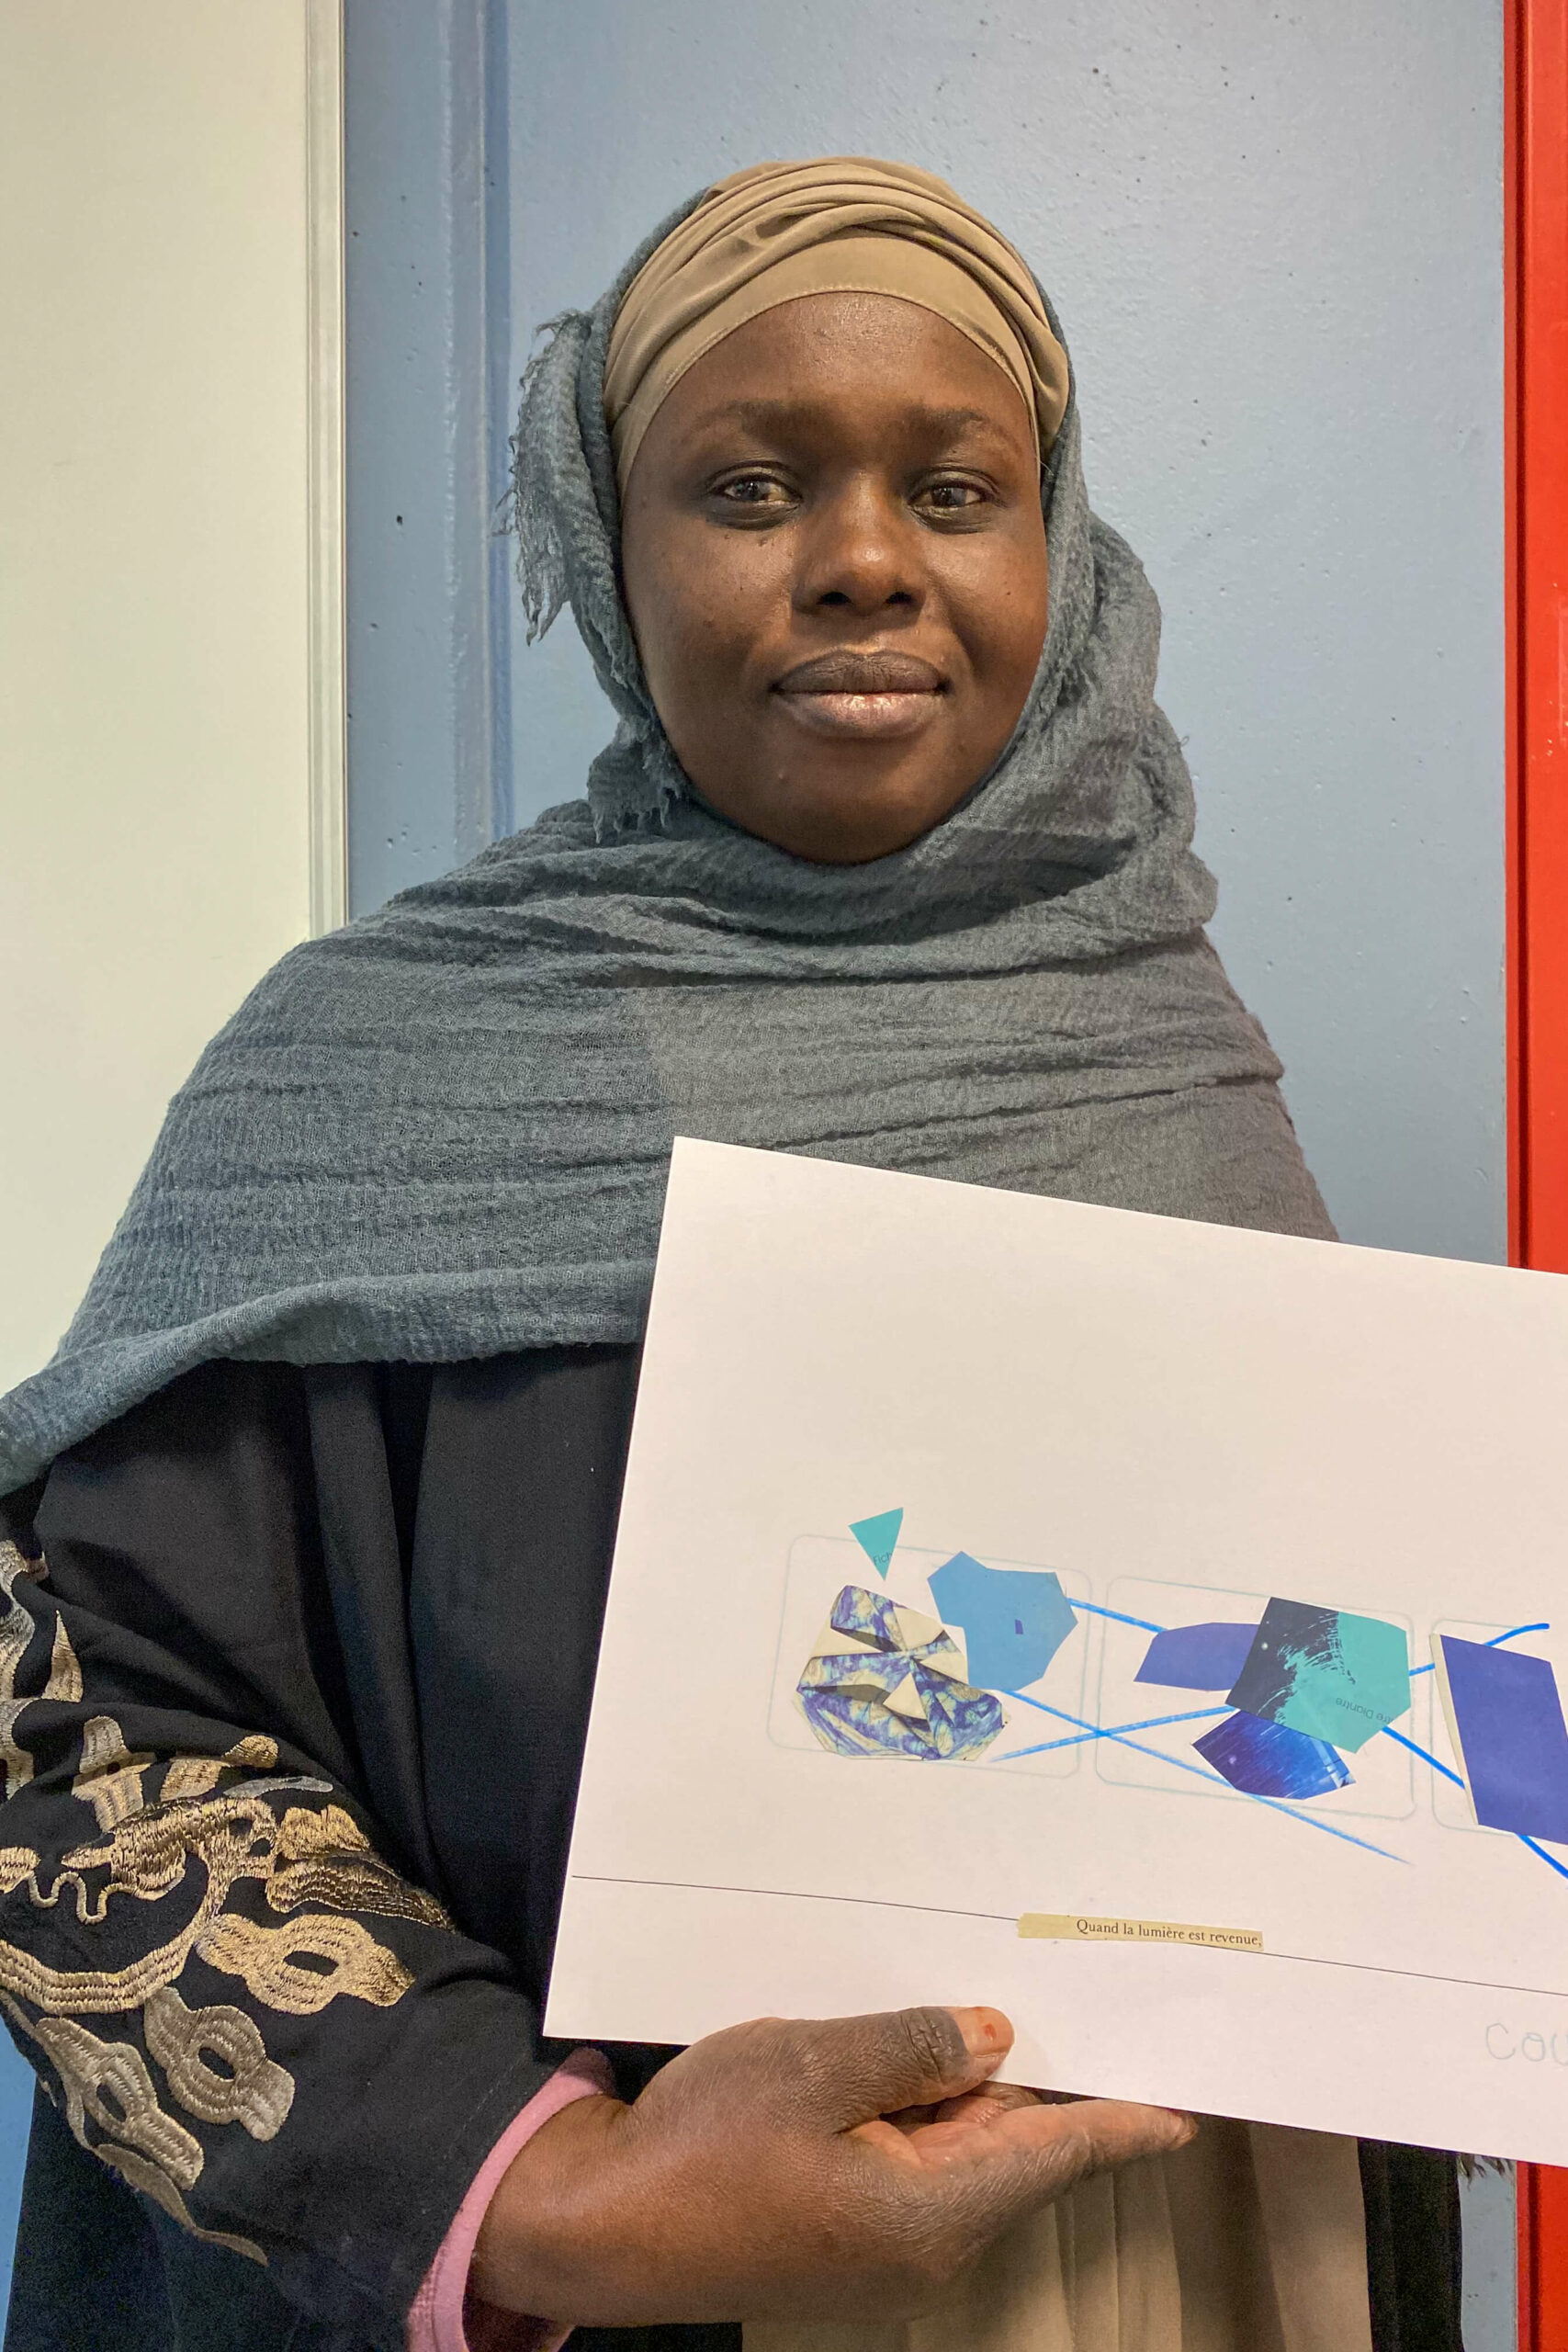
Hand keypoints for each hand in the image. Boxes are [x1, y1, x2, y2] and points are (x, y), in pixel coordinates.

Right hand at [470, 2005, 1192, 2326]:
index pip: (1061, 2155)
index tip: (1190, 2101)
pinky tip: (911, 2043)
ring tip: (997, 1997)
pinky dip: (919, 2102)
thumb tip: (997, 2038)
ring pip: (958, 2147)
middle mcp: (928, 2243)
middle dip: (1040, 2074)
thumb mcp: (811, 2068)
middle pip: (1012, 2146)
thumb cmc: (706, 2147)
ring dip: (969, 2080)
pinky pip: (910, 2158)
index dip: (1125, 2120)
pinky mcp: (840, 2231)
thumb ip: (913, 2048)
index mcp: (938, 2212)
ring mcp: (882, 2245)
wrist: (598, 2228)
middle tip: (1084, 1990)